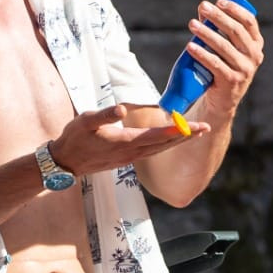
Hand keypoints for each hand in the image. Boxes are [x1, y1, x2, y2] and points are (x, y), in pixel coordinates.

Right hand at [48, 104, 196, 177]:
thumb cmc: (74, 138)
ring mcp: (131, 158)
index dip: (178, 129)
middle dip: (187, 136)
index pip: (159, 135)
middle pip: (165, 144)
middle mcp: (132, 152)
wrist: (66, 162)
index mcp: (126, 142)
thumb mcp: (85, 121)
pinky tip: (171, 140)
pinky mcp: (127, 159)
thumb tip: (121, 110)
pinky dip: (166, 145)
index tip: (195, 125)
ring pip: (161, 149)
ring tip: (195, 133)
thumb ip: (104, 115)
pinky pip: (153, 152)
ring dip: (179, 141)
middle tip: (206, 128)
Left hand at [182, 0, 262, 124]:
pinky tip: (190, 46)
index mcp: (256, 44)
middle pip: (236, 31)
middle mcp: (254, 56)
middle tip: (203, 7)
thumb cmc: (221, 67)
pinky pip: (215, 64)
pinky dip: (201, 54)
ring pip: (224, 46)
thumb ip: (216, 28)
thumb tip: (203, 7)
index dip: (235, 9)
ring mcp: (245, 70)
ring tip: (192, 24)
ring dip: (206, 33)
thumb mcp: (224, 47)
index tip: (219, 2)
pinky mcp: (232, 81)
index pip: (249, 22)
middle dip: (218, 17)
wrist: (221, 100)